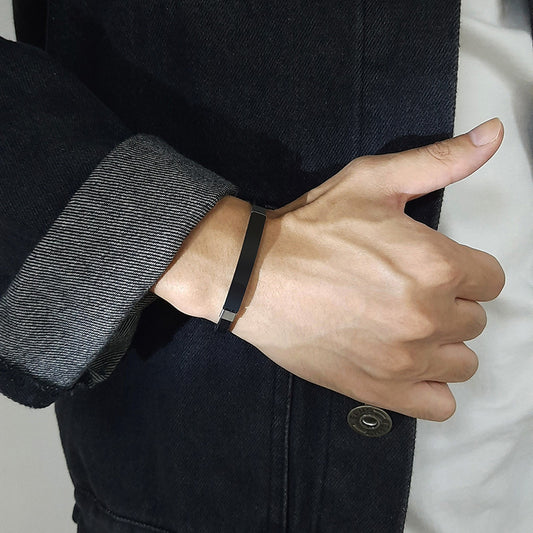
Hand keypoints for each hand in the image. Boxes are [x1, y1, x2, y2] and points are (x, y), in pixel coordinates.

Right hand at [154, 117, 504, 420]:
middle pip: (474, 321)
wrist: (252, 275)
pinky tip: (404, 364)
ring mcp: (403, 359)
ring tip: (406, 329)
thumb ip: (441, 161)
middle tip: (408, 293)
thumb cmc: (310, 228)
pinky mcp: (377, 389)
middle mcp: (427, 316)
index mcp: (435, 264)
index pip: (491, 279)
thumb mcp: (373, 181)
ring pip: (461, 363)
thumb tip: (494, 133)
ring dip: (441, 346)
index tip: (433, 268)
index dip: (464, 270)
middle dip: (449, 304)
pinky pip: (438, 405)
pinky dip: (429, 388)